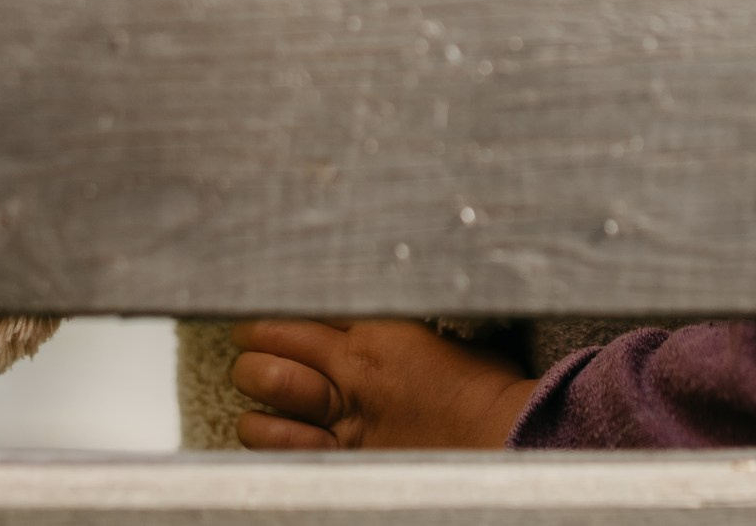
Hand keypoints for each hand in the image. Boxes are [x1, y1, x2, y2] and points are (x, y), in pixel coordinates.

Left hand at [228, 318, 536, 449]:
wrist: (506, 438)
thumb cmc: (486, 388)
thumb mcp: (444, 334)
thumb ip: (400, 321)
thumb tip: (382, 305)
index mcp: (378, 330)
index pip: (308, 301)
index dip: (280, 298)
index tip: (270, 299)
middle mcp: (353, 370)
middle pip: (272, 338)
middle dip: (252, 337)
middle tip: (249, 339)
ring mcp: (344, 416)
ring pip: (267, 389)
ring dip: (252, 386)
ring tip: (253, 384)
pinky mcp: (345, 456)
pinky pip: (282, 445)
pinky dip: (263, 436)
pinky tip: (263, 428)